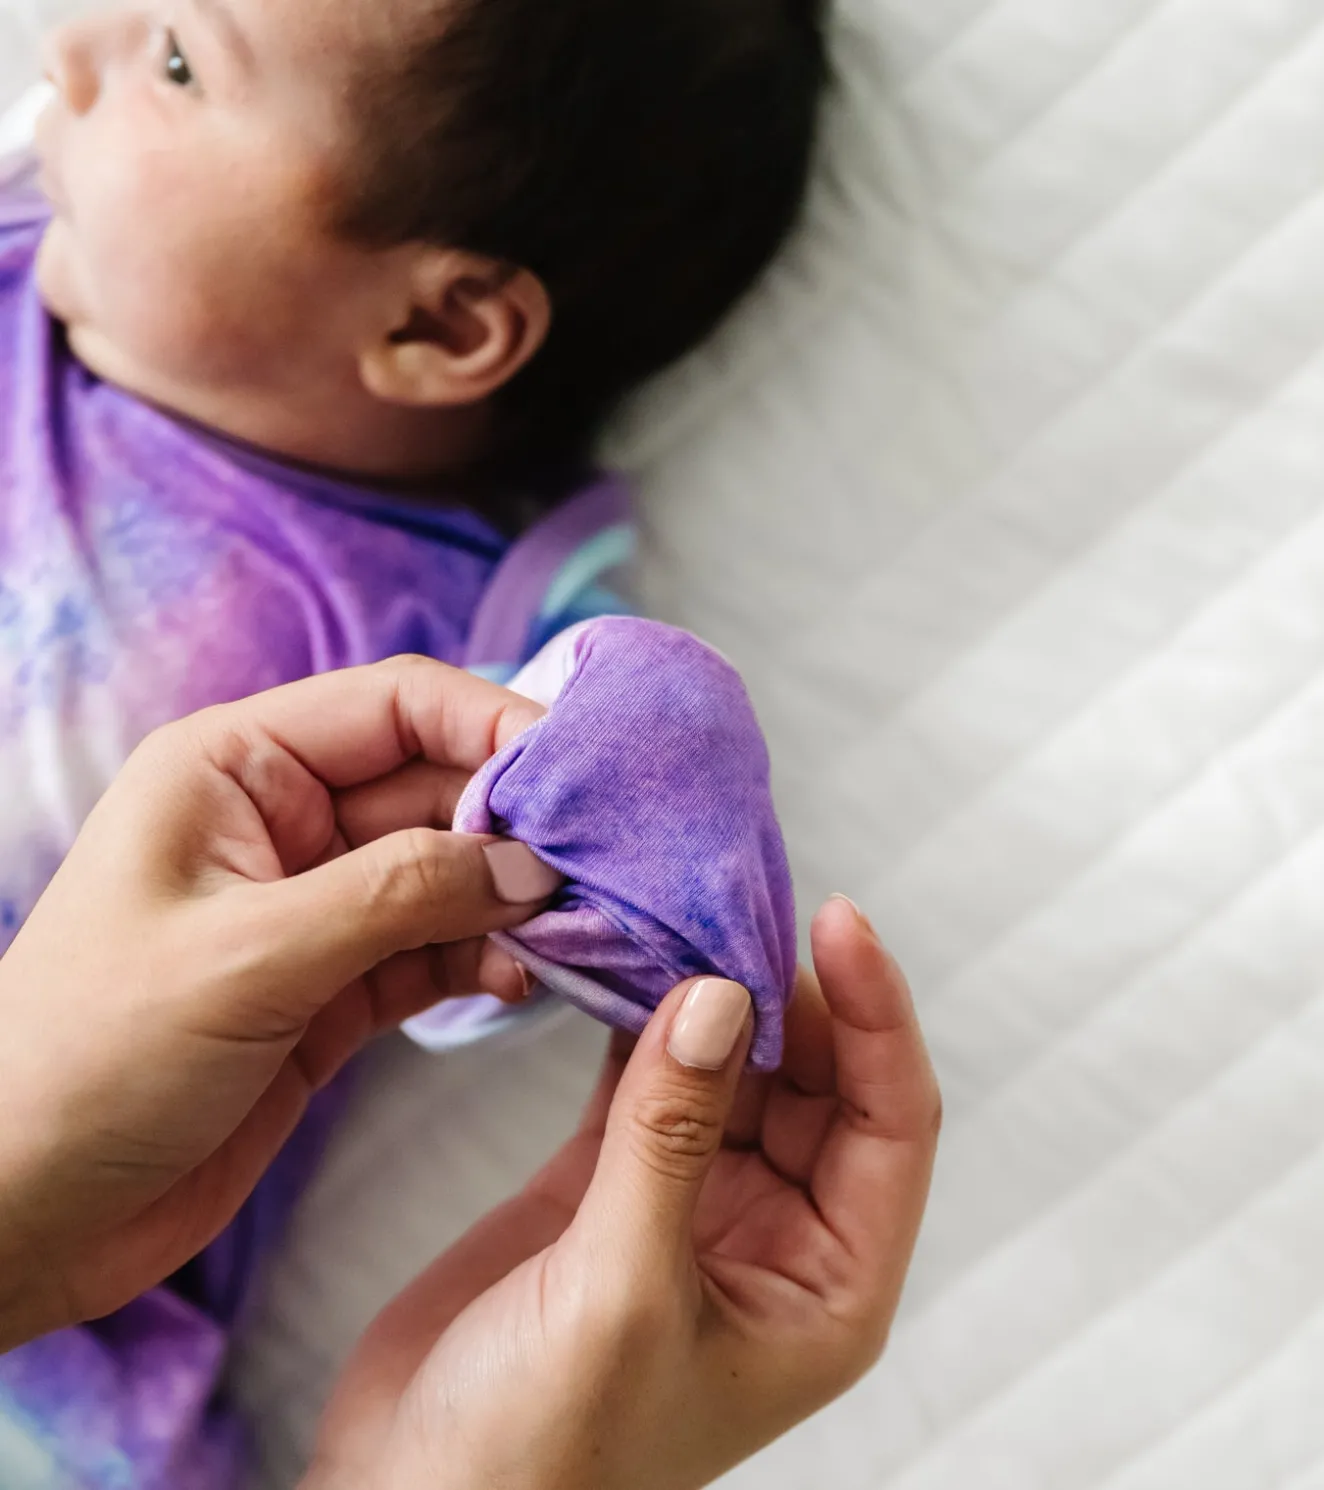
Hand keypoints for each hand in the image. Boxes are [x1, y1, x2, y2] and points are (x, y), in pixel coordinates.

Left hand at [0, 657, 562, 1349]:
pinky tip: (528, 976)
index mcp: (237, 768)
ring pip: (451, 874)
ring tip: (581, 927)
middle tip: (604, 865)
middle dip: (520, 824)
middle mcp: (284, 823)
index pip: (397, 705)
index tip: (582, 774)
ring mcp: (317, 908)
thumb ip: (398, 894)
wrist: (21, 1214)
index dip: (495, 726)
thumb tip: (528, 863)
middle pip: (438, 789)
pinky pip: (438, 949)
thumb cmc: (87, 1058)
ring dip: (516, 898)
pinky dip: (489, 958)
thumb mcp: (248, 956)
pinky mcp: (338, 989)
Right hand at [307, 895, 940, 1489]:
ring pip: (733, 1066)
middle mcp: (775, 1236)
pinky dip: (638, 1018)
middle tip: (729, 908)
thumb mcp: (623, 1293)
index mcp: (827, 1284)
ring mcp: (692, 1201)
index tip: (837, 921)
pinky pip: (649, 1076)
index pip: (891, 1120)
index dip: (876, 1014)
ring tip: (675, 913)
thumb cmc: (539, 1458)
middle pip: (819, 1079)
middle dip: (785, 993)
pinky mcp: (611, 1182)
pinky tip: (620, 960)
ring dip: (709, 993)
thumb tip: (720, 994)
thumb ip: (673, 1136)